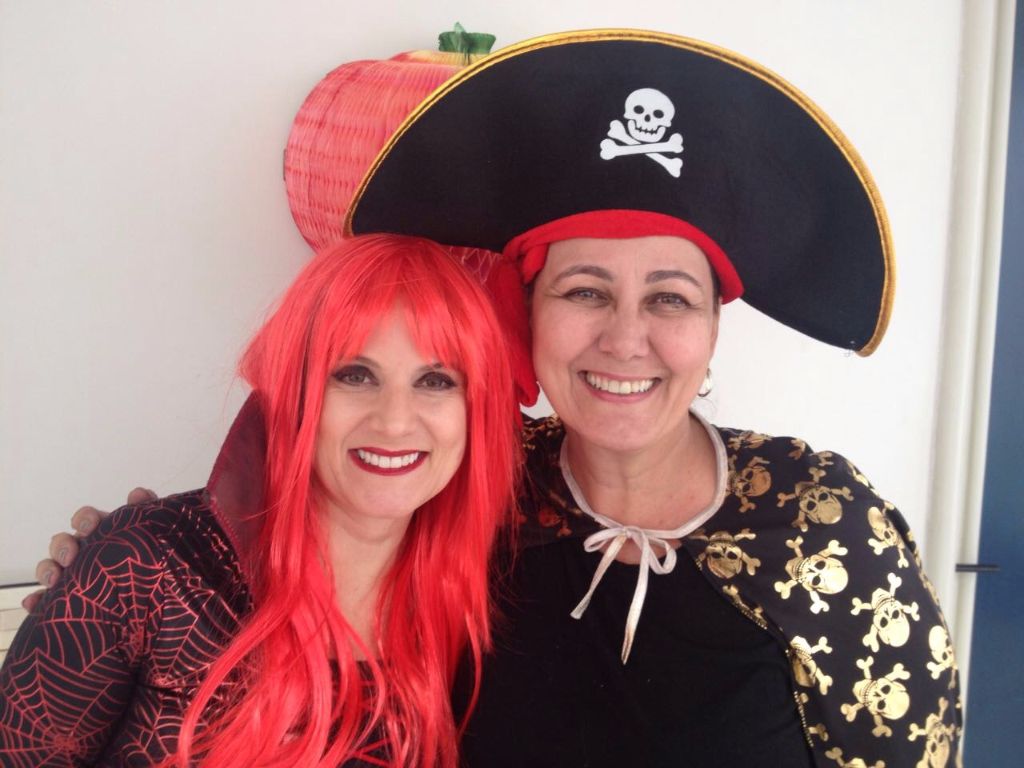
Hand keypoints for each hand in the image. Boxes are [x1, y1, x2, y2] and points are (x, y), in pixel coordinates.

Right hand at [22, 487, 156, 610]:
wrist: (157, 600)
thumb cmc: (153, 562)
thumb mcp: (156, 535)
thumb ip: (150, 512)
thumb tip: (138, 493)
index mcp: (105, 536)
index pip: (87, 520)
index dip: (85, 519)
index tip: (91, 525)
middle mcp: (85, 553)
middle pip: (63, 543)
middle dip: (63, 546)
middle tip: (71, 556)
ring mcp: (73, 577)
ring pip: (50, 568)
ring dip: (47, 570)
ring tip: (54, 581)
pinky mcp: (65, 603)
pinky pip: (45, 601)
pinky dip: (37, 601)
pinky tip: (34, 603)